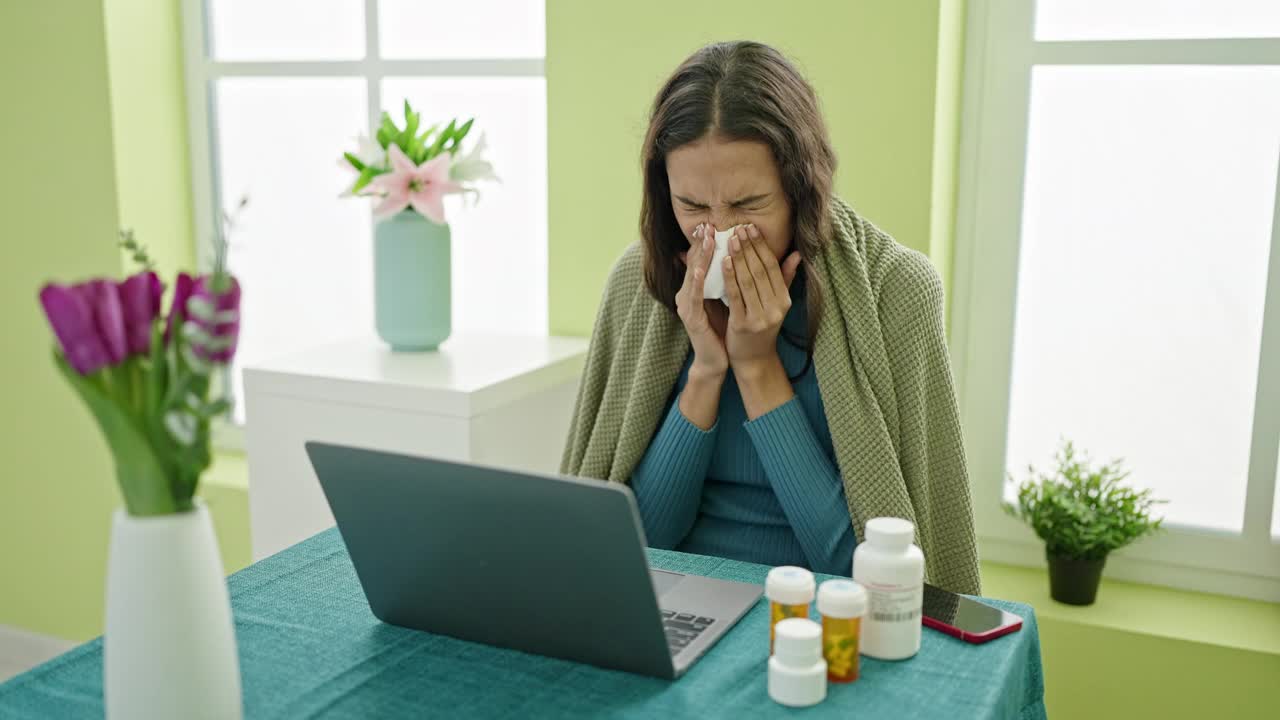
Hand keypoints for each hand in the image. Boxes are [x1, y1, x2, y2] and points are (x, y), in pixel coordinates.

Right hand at [677, 223, 729, 378]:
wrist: (717, 359)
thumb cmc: (723, 328)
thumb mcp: (728, 299)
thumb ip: (729, 278)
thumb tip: (738, 257)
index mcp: (695, 288)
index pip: (700, 259)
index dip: (705, 241)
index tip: (714, 222)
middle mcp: (687, 293)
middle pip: (694, 262)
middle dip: (701, 242)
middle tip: (709, 223)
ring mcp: (686, 305)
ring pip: (693, 276)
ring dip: (700, 256)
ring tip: (707, 239)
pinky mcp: (691, 318)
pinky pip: (694, 297)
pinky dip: (697, 282)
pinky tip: (701, 269)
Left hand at [722, 223, 801, 377]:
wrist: (752, 359)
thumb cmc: (760, 327)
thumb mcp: (776, 304)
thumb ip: (785, 279)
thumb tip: (797, 254)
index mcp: (784, 300)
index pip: (772, 267)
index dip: (762, 246)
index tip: (751, 228)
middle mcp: (775, 308)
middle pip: (760, 271)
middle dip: (748, 247)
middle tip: (738, 228)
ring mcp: (760, 317)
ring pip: (748, 281)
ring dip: (739, 257)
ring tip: (730, 238)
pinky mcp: (743, 325)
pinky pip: (736, 295)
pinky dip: (730, 276)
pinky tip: (724, 261)